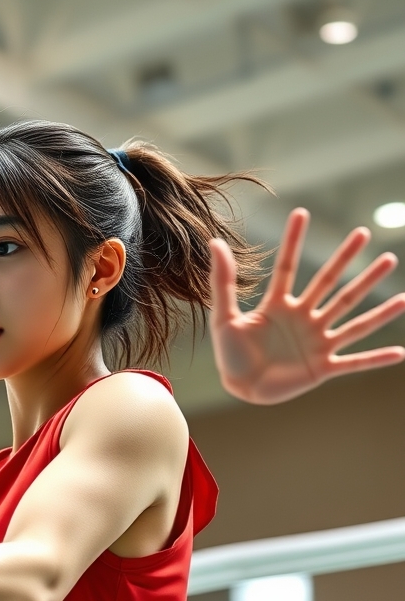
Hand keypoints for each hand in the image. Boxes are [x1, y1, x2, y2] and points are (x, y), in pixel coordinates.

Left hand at [209, 208, 404, 403]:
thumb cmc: (230, 355)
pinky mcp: (321, 368)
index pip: (288, 267)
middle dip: (348, 261)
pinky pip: (353, 362)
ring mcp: (316, 342)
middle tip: (365, 234)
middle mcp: (303, 319)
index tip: (301, 212)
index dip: (293, 241)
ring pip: (353, 321)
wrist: (239, 388)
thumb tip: (216, 243)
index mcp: (278, 305)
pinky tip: (400, 353)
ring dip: (379, 310)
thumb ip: (223, 282)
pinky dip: (375, 359)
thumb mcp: (223, 317)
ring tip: (404, 296)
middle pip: (331, 285)